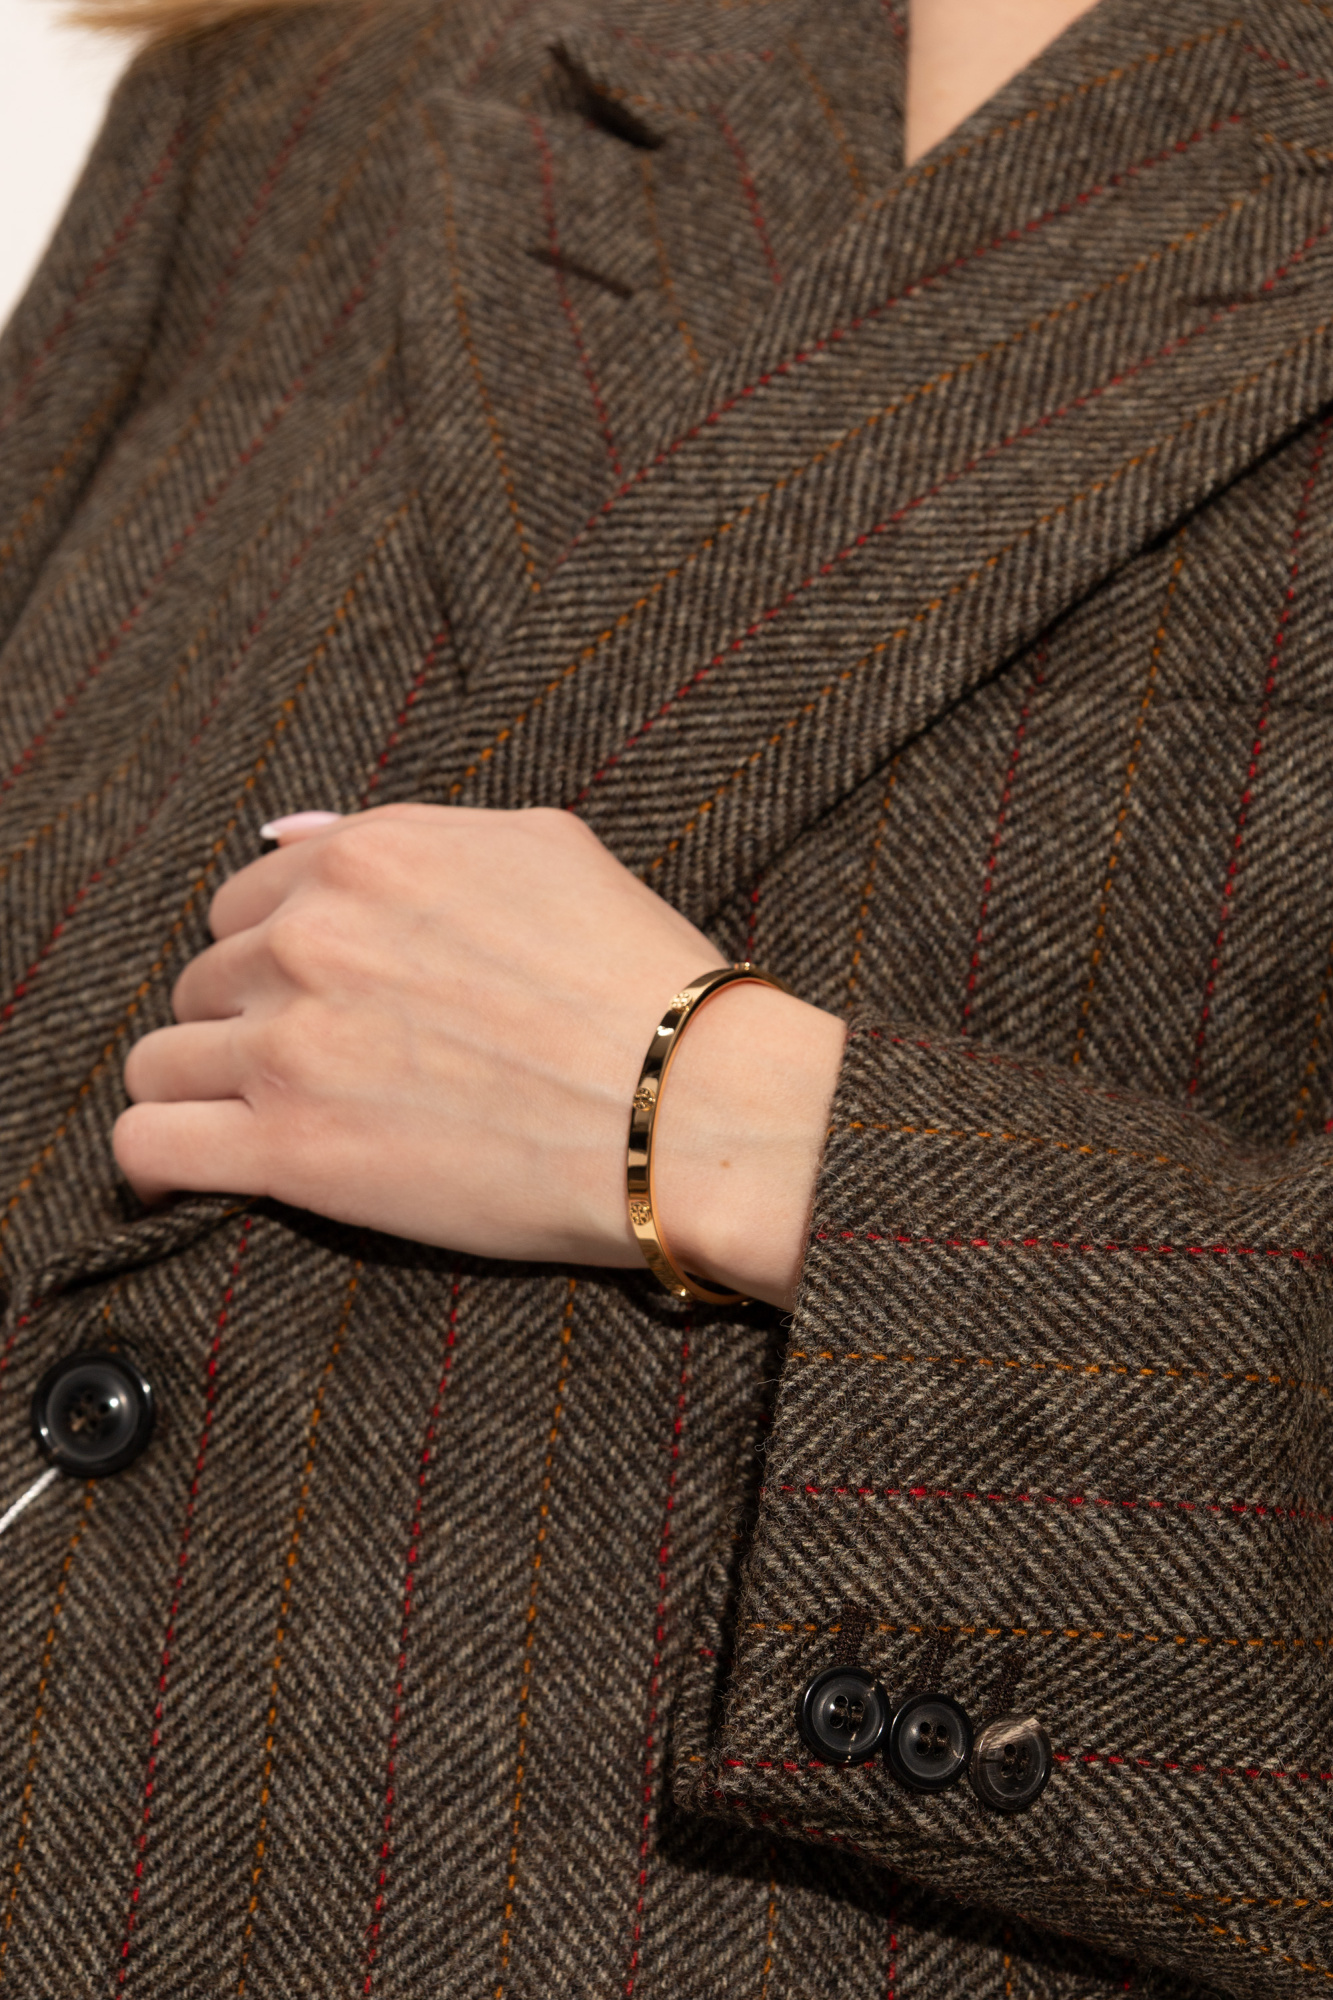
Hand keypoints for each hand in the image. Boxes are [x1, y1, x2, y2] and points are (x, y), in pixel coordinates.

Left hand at [113, 805, 845, 1307]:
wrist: (689, 1106)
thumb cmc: (642, 982)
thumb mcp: (545, 850)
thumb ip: (410, 833)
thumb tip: (285, 834)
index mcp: (371, 856)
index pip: (249, 898)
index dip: (275, 954)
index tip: (310, 999)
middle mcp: (313, 936)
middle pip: (205, 976)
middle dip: (244, 1020)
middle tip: (311, 1069)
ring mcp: (292, 1042)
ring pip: (160, 1057)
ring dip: (197, 1088)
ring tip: (245, 1123)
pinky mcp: (290, 1149)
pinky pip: (147, 1144)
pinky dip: (149, 1162)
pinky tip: (176, 1176)